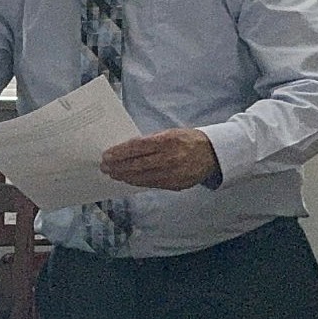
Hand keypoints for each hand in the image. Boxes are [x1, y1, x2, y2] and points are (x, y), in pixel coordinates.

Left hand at [100, 128, 217, 190]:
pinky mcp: (176, 184)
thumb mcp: (169, 133)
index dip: (120, 152)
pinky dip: (137, 182)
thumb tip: (126, 149)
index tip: (107, 155)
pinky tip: (128, 179)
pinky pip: (152, 184)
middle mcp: (170, 158)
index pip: (137, 147)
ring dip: (125, 176)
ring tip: (113, 174)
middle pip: (138, 164)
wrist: (212, 154)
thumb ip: (150, 141)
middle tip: (104, 167)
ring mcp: (173, 173)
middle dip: (118, 166)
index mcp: (167, 141)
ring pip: (143, 177)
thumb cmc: (186, 140)